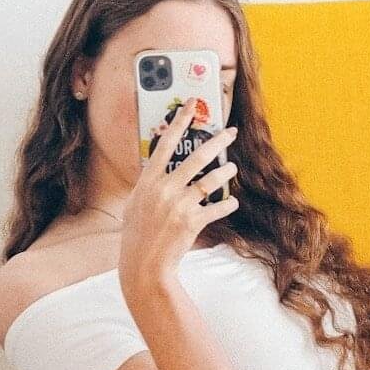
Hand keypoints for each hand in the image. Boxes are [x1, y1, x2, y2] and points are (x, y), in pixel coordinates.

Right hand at [120, 96, 238, 289]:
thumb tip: (158, 165)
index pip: (165, 144)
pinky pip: (217, 207)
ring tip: (232, 168)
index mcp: (148, 181)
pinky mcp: (192, 221)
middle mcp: (164, 189)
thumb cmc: (138, 233)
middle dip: (217, 141)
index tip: (192, 106)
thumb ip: (150, 183)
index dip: (180, 123)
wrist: (144, 263)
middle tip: (230, 132)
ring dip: (225, 172)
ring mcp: (178, 205)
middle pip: (195, 157)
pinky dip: (227, 204)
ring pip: (210, 180)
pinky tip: (232, 202)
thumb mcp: (137, 203)